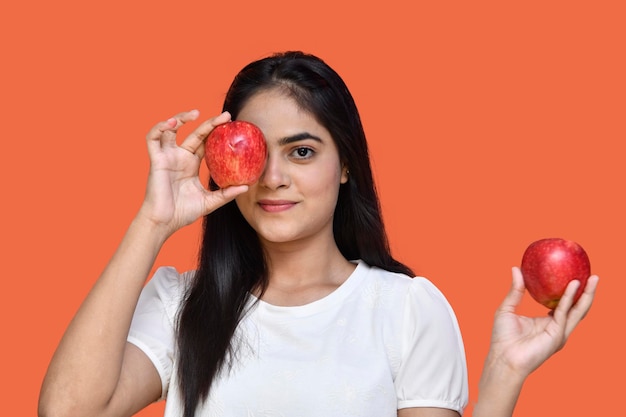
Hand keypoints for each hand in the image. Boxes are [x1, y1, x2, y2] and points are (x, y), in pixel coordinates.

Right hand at [138, 110, 247, 235]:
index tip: (232, 126)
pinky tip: (172, 124)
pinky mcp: (156, 160)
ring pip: (171, 130)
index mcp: (191, 164)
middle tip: (226, 116)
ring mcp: (167, 157)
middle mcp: (180, 157)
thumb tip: (247, 186)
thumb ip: (226, 194)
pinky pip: (153, 138)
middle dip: (209, 122)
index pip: (206, 143)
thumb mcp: (210, 202)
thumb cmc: (183, 213)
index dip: (216, 133)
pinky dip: (160, 127)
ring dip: (180, 118)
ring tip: (195, 113)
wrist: (164, 222)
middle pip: (195, 134)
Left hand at [487, 267, 598, 377]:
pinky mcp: (557, 335)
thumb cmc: (503, 338)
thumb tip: (516, 268)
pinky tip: (572, 286)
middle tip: (592, 275)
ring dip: (586, 295)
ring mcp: (559, 332)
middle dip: (586, 292)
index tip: (575, 276)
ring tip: (592, 279)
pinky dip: (569, 299)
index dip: (570, 292)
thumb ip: (515, 290)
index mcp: (546, 322)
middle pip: (576, 308)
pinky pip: (564, 313)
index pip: (563, 305)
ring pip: (577, 311)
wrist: (503, 358)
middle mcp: (556, 327)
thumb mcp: (507, 308)